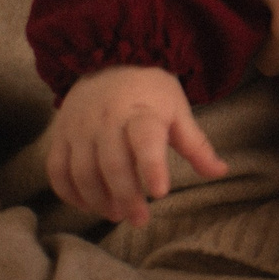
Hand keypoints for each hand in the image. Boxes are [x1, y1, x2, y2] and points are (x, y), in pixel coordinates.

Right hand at [47, 65, 228, 227]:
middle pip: (112, 164)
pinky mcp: (60, 136)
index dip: (151, 166)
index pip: (145, 140)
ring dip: (98, 200)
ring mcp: (79, 129)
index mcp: (141, 112)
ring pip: (82, 172)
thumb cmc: (150, 91)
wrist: (109, 59)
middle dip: (126, 197)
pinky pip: (57, 170)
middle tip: (140, 219)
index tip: (160, 192)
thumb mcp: (178, 111)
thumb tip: (221, 172)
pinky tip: (88, 205)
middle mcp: (106, 120)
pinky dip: (69, 193)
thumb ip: (196, 145)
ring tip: (117, 215)